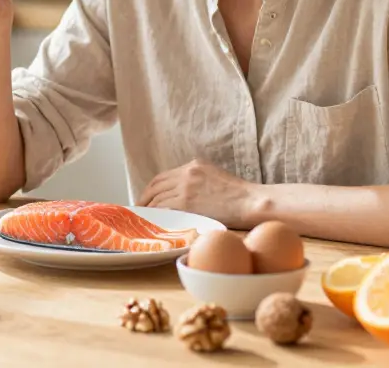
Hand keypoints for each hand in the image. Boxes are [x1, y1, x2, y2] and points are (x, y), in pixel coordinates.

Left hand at [138, 159, 263, 228]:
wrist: (250, 201)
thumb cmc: (240, 196)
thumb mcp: (215, 179)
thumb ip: (198, 182)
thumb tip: (184, 196)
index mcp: (194, 165)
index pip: (164, 176)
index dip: (152, 189)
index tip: (147, 199)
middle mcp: (187, 172)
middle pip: (156, 185)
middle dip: (144, 198)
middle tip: (139, 210)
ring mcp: (185, 186)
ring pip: (157, 198)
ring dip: (147, 209)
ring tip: (143, 220)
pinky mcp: (186, 201)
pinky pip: (163, 208)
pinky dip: (155, 216)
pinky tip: (153, 223)